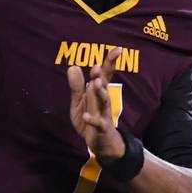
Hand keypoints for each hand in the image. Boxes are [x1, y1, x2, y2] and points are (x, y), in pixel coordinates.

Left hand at [67, 46, 125, 162]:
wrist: (101, 143)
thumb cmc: (90, 119)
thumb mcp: (79, 102)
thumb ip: (76, 86)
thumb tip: (73, 66)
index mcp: (98, 92)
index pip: (105, 74)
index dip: (110, 61)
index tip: (118, 49)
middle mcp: (102, 100)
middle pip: (105, 85)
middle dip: (102, 76)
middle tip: (97, 67)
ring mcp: (104, 114)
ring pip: (104, 102)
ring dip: (101, 93)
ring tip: (96, 84)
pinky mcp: (101, 128)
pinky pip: (98, 123)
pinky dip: (91, 119)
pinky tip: (85, 115)